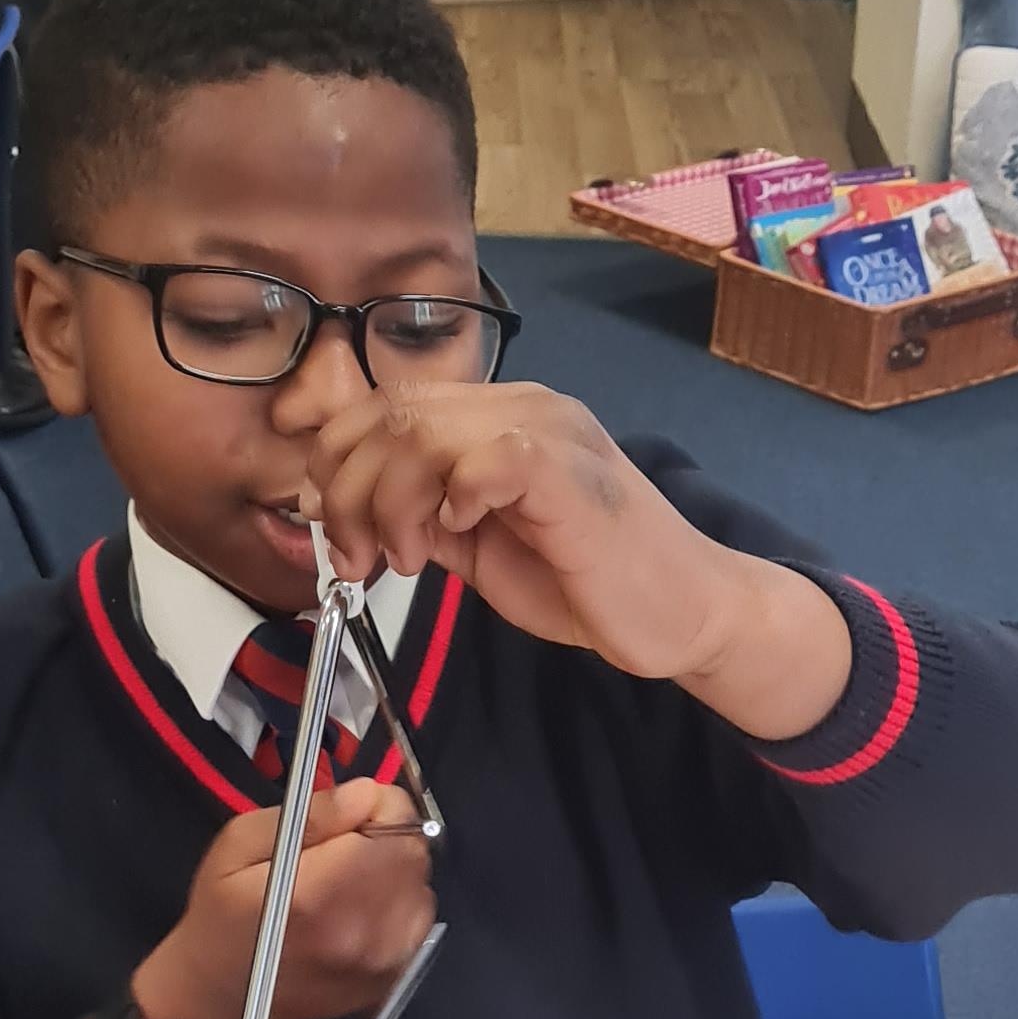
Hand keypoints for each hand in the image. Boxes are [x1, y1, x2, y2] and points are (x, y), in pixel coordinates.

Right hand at [126, 777, 434, 1018]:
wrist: (223, 999)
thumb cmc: (221, 917)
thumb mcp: (239, 844)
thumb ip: (308, 815)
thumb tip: (365, 795)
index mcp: (320, 893)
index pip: (395, 824)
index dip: (377, 804)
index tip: (347, 813)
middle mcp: (363, 929)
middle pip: (413, 853)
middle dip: (387, 835)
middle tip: (344, 844)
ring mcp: (383, 960)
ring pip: (420, 885)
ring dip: (393, 872)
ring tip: (349, 880)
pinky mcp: (391, 977)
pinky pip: (416, 920)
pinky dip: (396, 904)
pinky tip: (359, 911)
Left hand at [306, 381, 852, 736]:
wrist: (682, 613)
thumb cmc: (588, 582)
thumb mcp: (478, 548)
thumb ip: (421, 516)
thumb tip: (345, 508)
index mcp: (497, 417)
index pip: (384, 406)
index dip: (337, 462)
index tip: (335, 531)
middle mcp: (521, 406)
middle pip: (390, 413)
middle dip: (348, 490)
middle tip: (355, 558)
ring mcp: (549, 430)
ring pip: (421, 430)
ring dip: (386, 503)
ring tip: (399, 560)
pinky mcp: (568, 469)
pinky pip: (483, 457)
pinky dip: (449, 499)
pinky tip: (454, 537)